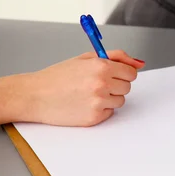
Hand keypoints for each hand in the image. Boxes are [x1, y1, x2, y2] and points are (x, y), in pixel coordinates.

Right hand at [23, 50, 144, 126]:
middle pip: (127, 87)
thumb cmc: (58, 76)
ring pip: (120, 101)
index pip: (131, 73)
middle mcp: (102, 84)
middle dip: (115, 85)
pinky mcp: (94, 118)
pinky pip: (109, 113)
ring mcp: (98, 102)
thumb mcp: (86, 58)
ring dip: (109, 98)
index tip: (112, 74)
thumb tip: (140, 63)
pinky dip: (100, 109)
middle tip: (94, 84)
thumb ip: (117, 57)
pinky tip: (83, 104)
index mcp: (101, 66)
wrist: (34, 96)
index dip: (122, 73)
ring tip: (87, 94)